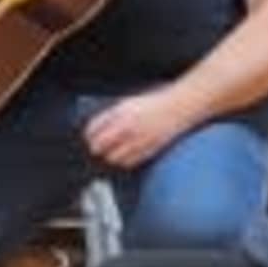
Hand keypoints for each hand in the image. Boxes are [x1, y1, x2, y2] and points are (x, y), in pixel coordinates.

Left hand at [83, 86, 198, 170]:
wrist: (178, 107)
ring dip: (109, 156)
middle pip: (99, 146)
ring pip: (112, 157)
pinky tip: (124, 156)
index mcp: (120, 113)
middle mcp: (127, 127)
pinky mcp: (147, 150)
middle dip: (95, 147)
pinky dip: (123, 161)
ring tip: (110, 153)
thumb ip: (113, 115)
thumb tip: (97, 127)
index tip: (88, 137)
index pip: (93, 128)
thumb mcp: (129, 103)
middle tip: (95, 148)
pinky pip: (128, 162)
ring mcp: (137, 140)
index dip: (88, 134)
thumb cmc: (155, 104)